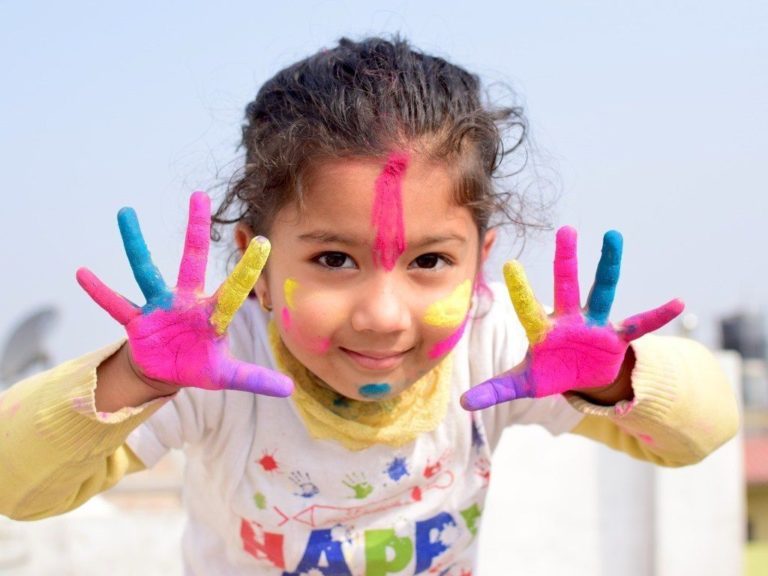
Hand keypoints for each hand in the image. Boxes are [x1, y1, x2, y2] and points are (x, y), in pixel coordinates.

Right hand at [76, 192, 292, 396]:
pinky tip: (82, 273)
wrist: (166, 371)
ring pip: (146, 271)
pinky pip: (115, 304)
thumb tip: (290, 389)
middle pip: (192, 260)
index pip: (234, 290)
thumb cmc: (199, 365)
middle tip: (199, 195)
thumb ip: (255, 378)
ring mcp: (159, 307)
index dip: (247, 270)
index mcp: (212, 314)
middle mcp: (186, 301)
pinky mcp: (136, 320)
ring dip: (135, 244)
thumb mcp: (226, 376)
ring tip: (125, 213)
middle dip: (196, 230)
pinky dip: (100, 292)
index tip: (265, 243)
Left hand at [461, 226, 682, 410]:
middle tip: (565, 229)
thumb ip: (495, 389)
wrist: (582, 377)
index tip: (510, 264)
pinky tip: (678, 303)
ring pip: (603, 291)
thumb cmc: (550, 372)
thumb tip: (462, 404)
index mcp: (543, 330)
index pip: (529, 309)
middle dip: (566, 260)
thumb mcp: (524, 384)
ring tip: (613, 236)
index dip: (521, 290)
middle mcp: (569, 320)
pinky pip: (639, 325)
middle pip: (566, 286)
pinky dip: (658, 316)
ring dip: (609, 266)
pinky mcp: (617, 337)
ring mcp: (595, 325)